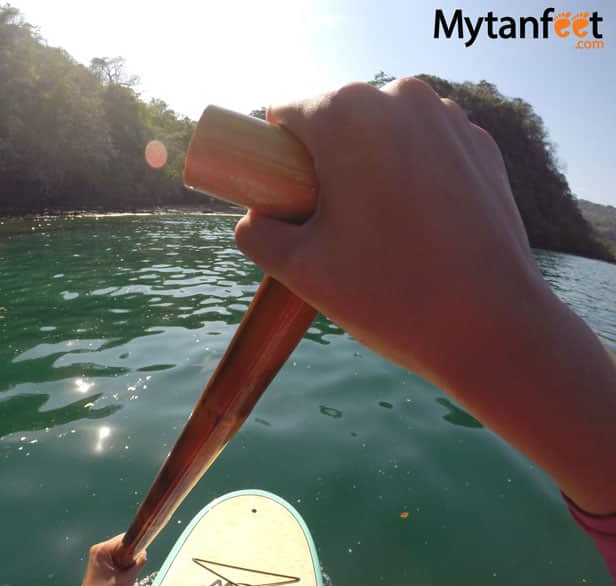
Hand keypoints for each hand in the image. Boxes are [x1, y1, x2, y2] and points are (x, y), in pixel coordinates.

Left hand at [61, 534, 147, 585]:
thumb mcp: (128, 579)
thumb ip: (138, 563)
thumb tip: (144, 553)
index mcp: (102, 550)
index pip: (125, 539)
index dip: (135, 546)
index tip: (140, 558)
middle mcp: (98, 549)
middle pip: (121, 545)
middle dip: (129, 556)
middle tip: (130, 570)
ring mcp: (96, 556)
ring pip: (118, 552)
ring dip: (124, 561)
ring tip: (123, 576)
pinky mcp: (97, 563)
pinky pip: (113, 558)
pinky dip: (119, 565)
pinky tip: (118, 577)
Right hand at [235, 77, 542, 380]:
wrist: (492, 328)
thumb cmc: (388, 295)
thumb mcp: (297, 269)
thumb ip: (255, 233)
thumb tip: (253, 217)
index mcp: (347, 115)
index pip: (285, 114)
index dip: (272, 155)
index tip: (282, 198)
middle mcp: (401, 97)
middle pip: (336, 118)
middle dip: (321, 160)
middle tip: (327, 221)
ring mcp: (449, 118)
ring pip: (382, 129)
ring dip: (366, 163)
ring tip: (374, 225)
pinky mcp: (481, 145)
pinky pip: (424, 146)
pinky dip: (408, 171)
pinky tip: (415, 222)